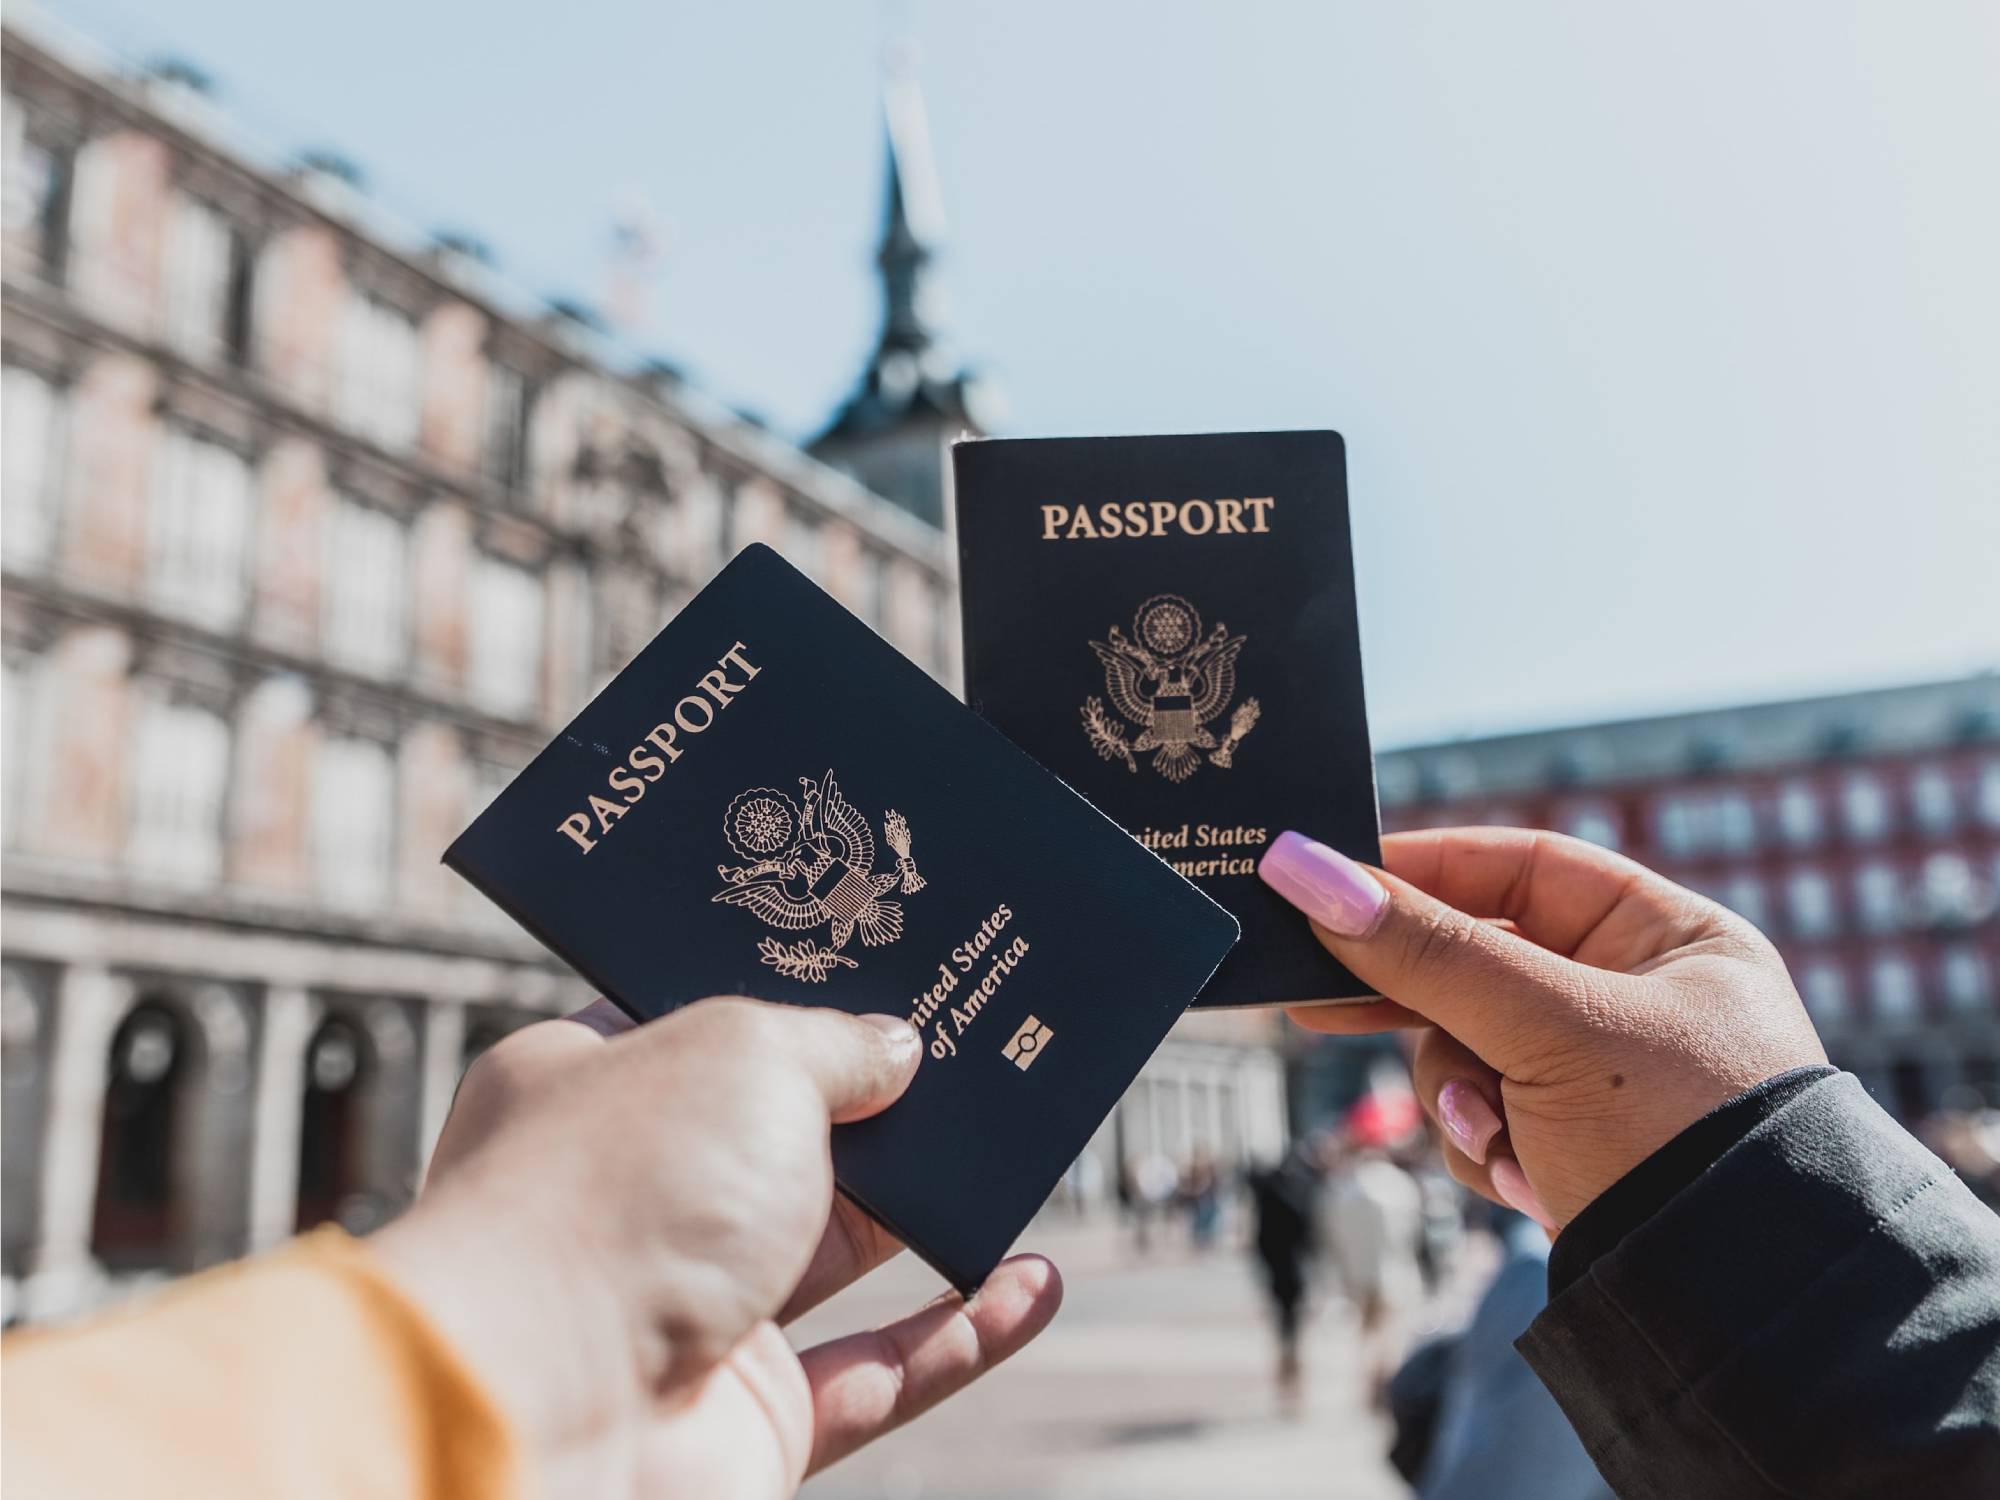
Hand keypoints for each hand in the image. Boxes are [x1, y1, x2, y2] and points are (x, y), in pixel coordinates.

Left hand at [370, 997, 1061, 1499]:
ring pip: (839, 1252)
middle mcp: (633, 1199)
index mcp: (588, 1088)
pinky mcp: (748, 1420)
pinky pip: (879, 1373)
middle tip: (974, 1047)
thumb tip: (895, 1048)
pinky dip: (962, 1334)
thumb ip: (834, 1044)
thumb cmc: (616, 1197)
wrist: (543, 1414)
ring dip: (933, 1210)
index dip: (789, 990)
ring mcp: (690, 1313)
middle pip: (781, 1136)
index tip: (877, 961)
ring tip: (1022, 1150)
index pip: (696, 1020)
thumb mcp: (744, 1054)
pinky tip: (1032, 1285)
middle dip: (878, 1100)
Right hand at [1260, 826, 1826, 1227]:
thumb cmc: (1674, 1136)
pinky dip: (1487, 1149)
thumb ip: (1424, 950)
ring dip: (1460, 1095)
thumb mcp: (1546, 1028)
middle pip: (1480, 964)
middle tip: (1317, 1002)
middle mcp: (1639, 999)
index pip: (1523, 868)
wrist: (1735, 1312)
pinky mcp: (1575, 1149)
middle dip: (1418, 1005)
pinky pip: (1485, 1120)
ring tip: (1494, 1136)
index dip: (1425, 871)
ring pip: (1466, 1050)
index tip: (1330, 882)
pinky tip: (1526, 1181)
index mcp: (1669, 938)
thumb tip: (1303, 868)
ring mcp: (1604, 1080)